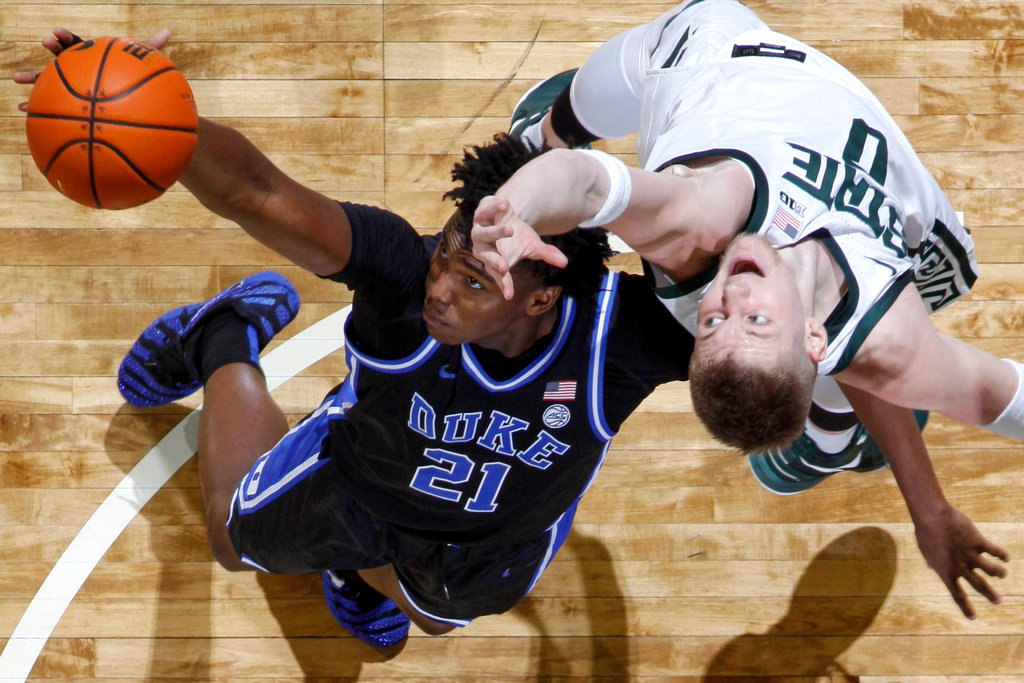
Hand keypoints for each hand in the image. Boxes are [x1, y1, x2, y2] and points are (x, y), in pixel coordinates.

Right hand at [14, 28, 171, 110]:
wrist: (124, 100)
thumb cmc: (130, 79)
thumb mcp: (140, 64)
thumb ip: (150, 48)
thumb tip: (168, 31)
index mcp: (89, 57)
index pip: (75, 43)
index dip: (66, 38)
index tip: (57, 32)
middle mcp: (76, 68)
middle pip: (60, 57)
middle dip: (52, 49)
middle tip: (45, 42)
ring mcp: (68, 84)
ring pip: (46, 80)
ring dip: (32, 78)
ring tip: (16, 80)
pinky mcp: (65, 102)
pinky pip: (47, 105)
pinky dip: (35, 107)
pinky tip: (23, 111)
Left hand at [471, 196, 567, 299]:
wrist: (506, 214)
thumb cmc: (518, 236)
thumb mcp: (533, 245)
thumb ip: (546, 254)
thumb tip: (565, 262)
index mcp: (497, 261)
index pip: (499, 276)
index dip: (504, 284)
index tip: (509, 295)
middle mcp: (484, 249)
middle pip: (486, 257)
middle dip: (494, 261)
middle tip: (504, 267)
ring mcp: (479, 232)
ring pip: (483, 234)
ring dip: (496, 233)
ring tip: (511, 230)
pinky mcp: (480, 215)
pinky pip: (484, 212)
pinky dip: (494, 209)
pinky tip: (505, 205)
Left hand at [914, 503, 1008, 618]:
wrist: (932, 518)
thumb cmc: (925, 533)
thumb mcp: (925, 551)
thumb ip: (932, 562)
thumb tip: (931, 568)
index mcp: (945, 572)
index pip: (957, 594)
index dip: (965, 607)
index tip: (973, 618)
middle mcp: (960, 567)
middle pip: (978, 585)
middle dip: (990, 594)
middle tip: (998, 601)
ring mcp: (970, 555)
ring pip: (990, 569)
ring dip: (998, 573)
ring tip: (1003, 574)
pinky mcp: (978, 542)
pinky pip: (993, 550)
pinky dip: (1000, 554)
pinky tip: (1006, 557)